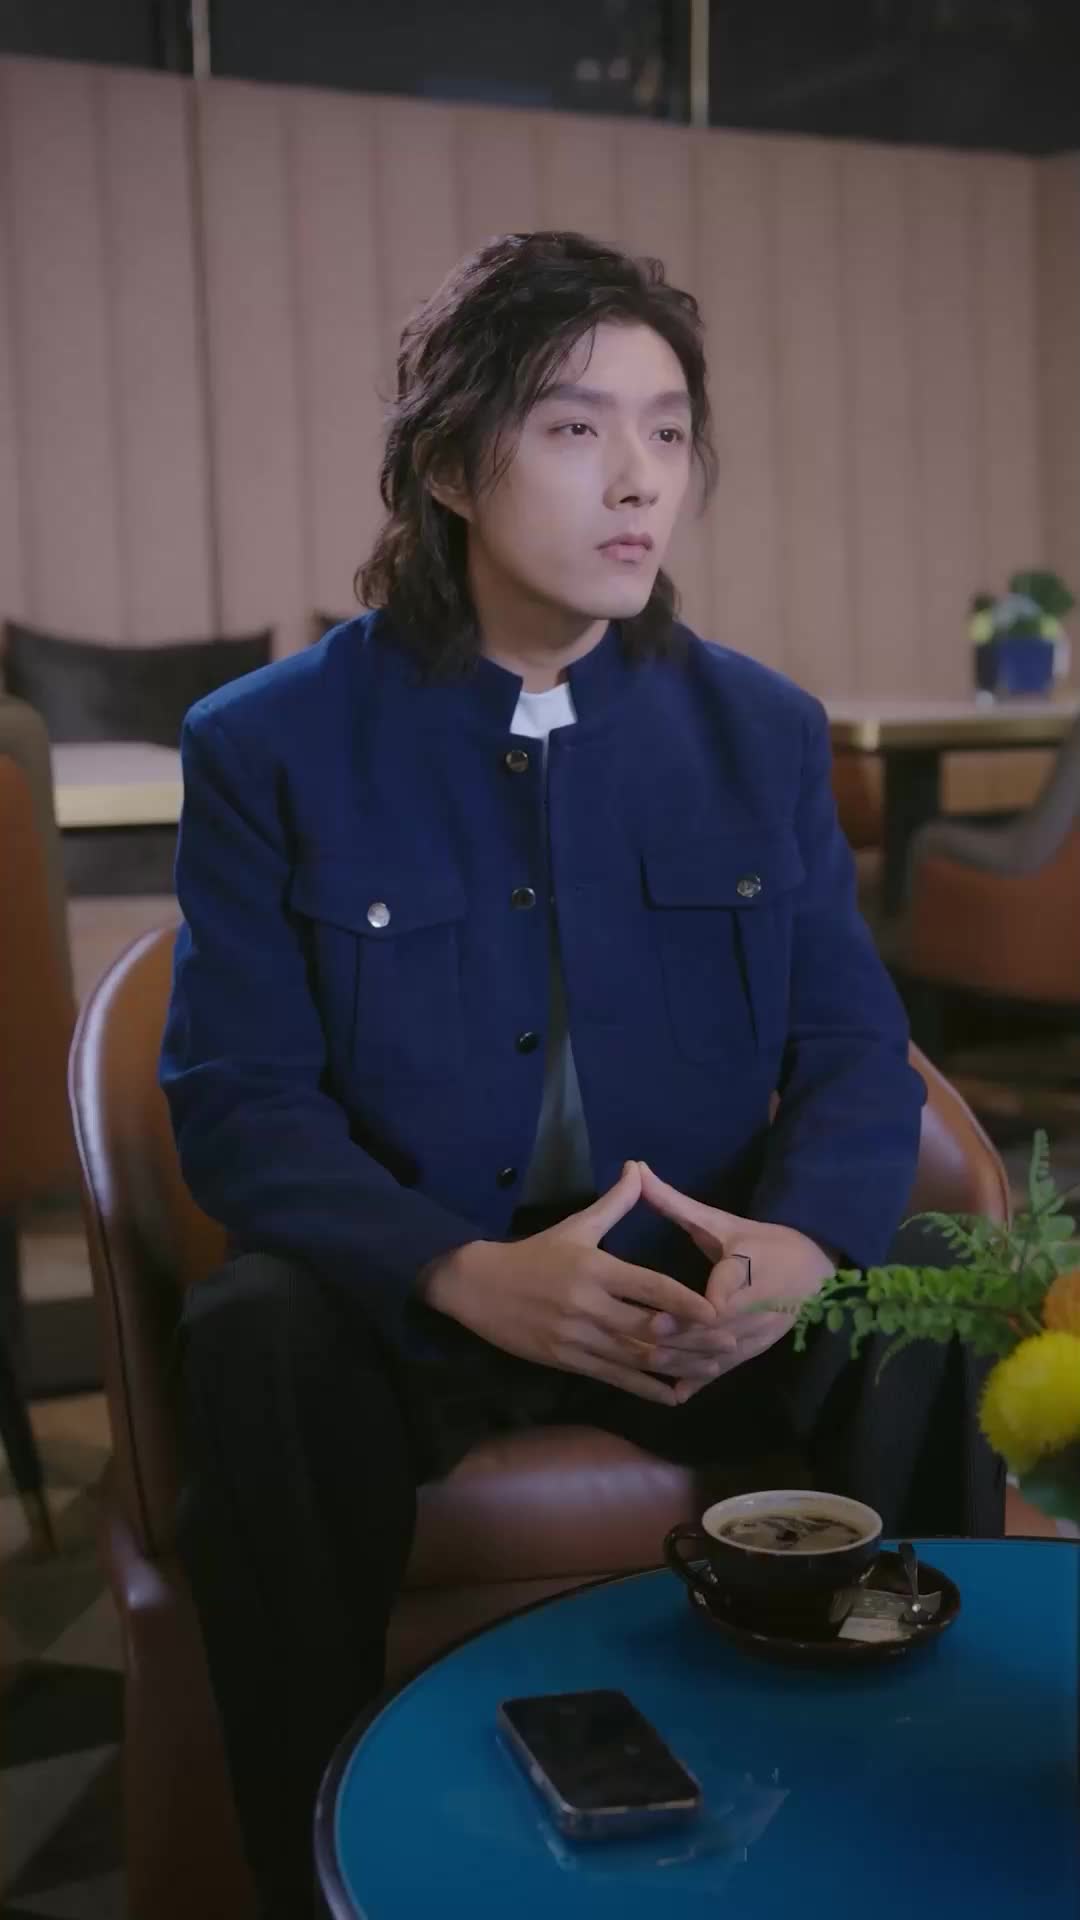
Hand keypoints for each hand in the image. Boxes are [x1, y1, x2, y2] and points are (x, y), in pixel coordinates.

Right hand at [418, 1162, 725, 1404]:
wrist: (478, 1287)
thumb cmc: (533, 1254)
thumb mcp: (574, 1226)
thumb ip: (614, 1203)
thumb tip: (638, 1168)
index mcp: (595, 1269)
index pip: (649, 1286)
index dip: (685, 1301)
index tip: (717, 1311)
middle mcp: (589, 1306)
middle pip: (650, 1327)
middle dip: (693, 1338)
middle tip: (730, 1343)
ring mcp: (578, 1337)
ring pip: (636, 1357)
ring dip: (677, 1366)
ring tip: (711, 1370)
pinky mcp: (568, 1360)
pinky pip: (614, 1378)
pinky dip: (645, 1388)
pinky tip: (673, 1395)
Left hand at [636, 1162, 835, 1400]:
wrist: (816, 1269)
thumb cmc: (762, 1240)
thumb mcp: (720, 1220)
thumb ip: (675, 1203)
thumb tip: (636, 1169)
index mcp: (750, 1267)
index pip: (724, 1293)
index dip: (696, 1308)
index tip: (661, 1314)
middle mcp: (758, 1305)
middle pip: (717, 1329)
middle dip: (681, 1338)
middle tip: (641, 1342)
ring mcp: (759, 1333)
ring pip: (720, 1354)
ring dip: (686, 1362)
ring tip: (646, 1365)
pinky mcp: (757, 1350)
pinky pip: (726, 1368)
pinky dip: (700, 1380)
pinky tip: (671, 1393)